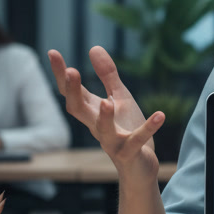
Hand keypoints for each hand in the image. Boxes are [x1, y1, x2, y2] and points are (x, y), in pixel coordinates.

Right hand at [47, 46, 163, 182]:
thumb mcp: (120, 98)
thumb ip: (107, 75)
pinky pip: (138, 141)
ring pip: (103, 131)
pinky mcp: (131, 153)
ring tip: (108, 102)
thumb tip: (93, 47)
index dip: (61, 74)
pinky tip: (160, 115)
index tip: (53, 52)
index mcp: (93, 112)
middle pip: (78, 109)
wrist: (139, 166)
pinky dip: (149, 129)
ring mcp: (113, 142)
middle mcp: (97, 127)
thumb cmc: (127, 129)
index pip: (72, 92)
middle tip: (71, 71)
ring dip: (104, 118)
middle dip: (73, 92)